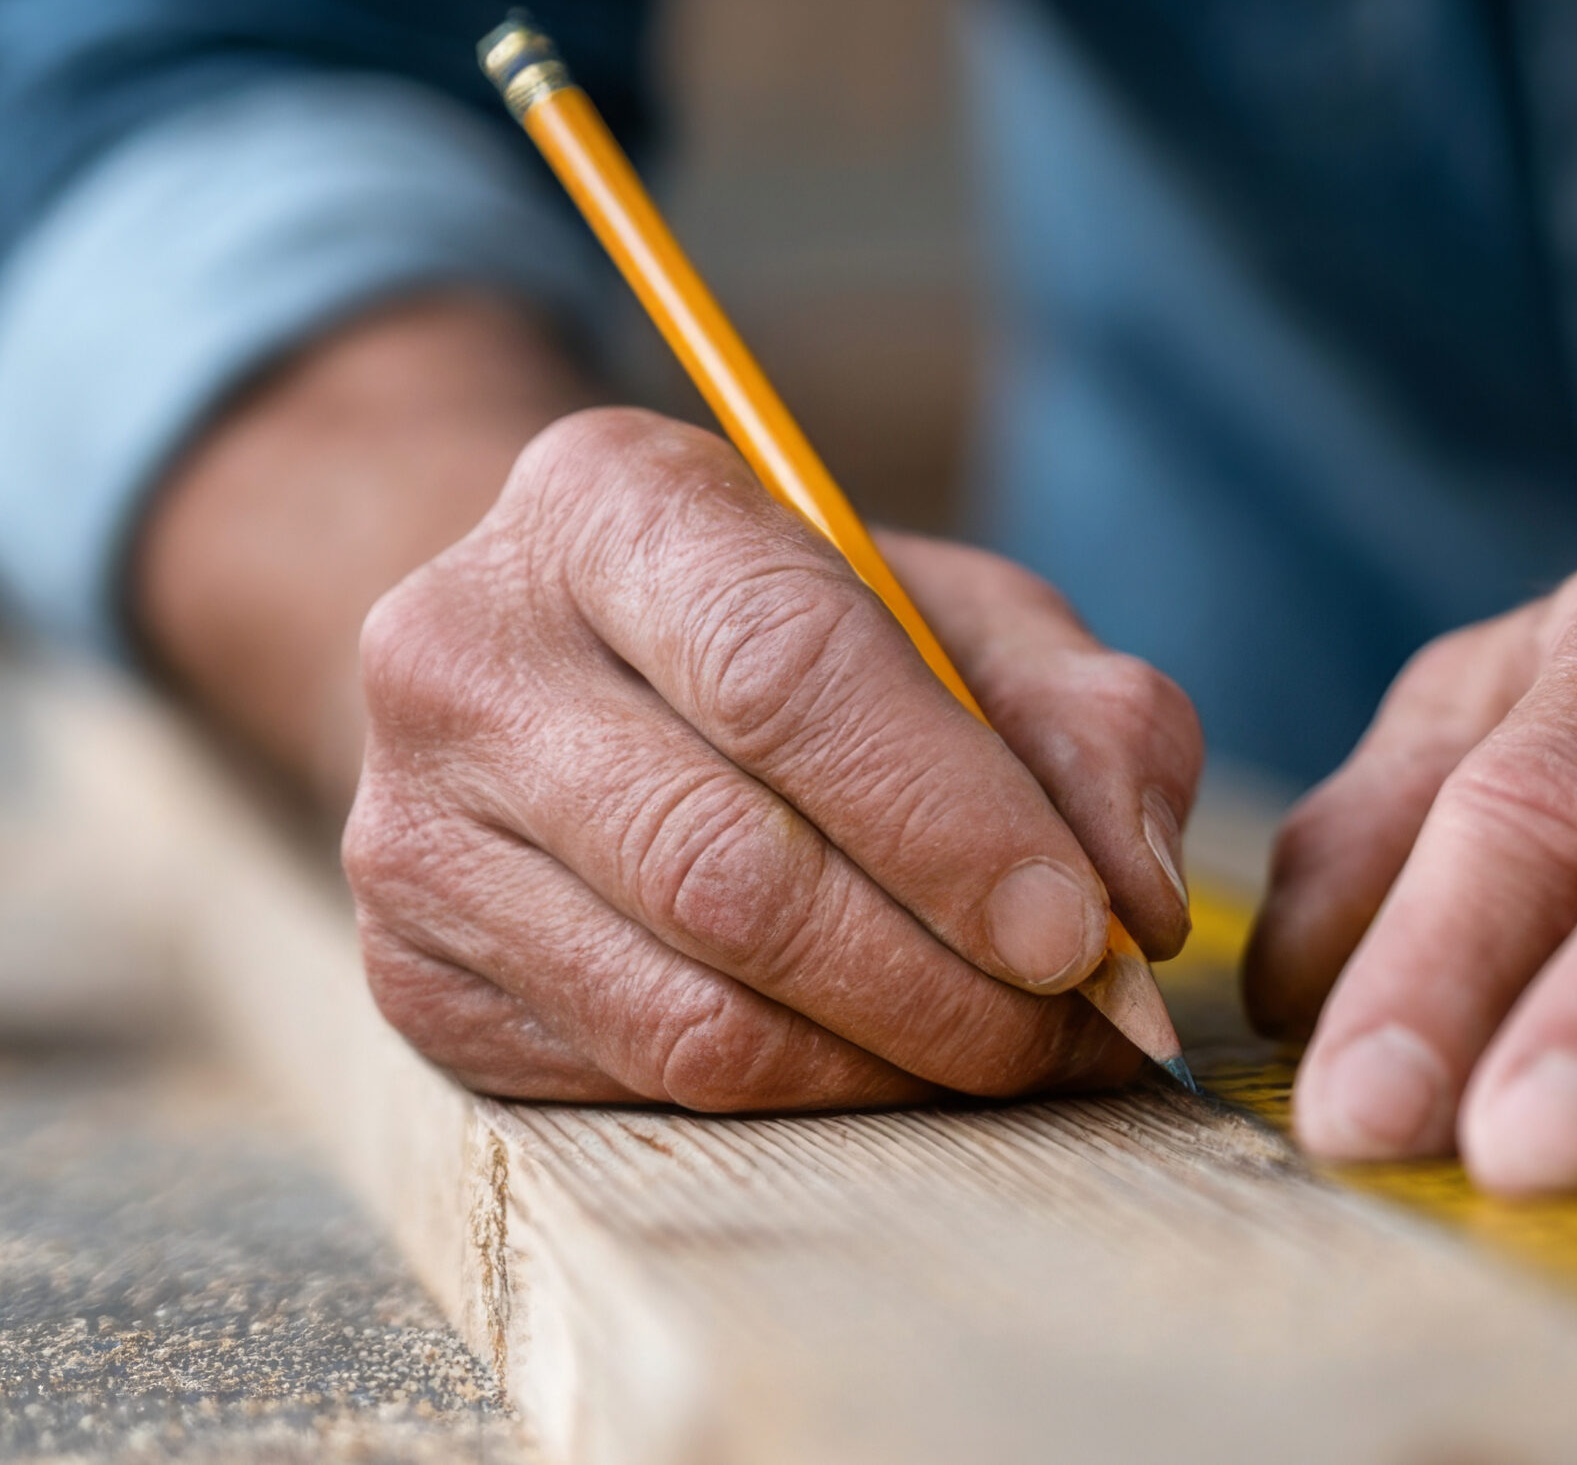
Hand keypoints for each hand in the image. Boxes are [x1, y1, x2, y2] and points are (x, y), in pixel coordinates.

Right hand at [344, 407, 1200, 1107]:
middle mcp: (467, 654)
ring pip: (693, 1012)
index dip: (953, 825)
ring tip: (1017, 1055)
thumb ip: (1085, 714)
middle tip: (1081, 1031)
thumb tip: (1139, 898)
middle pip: (735, 871)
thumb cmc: (789, 632)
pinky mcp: (416, 977)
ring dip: (893, 1063)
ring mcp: (414, 829)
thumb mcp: (956, 612)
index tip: (1083, 933)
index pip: (787, 674)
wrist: (551, 671)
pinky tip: (891, 1061)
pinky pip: (647, 1079)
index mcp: (609, 502)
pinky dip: (809, 1097)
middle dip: (947, 982)